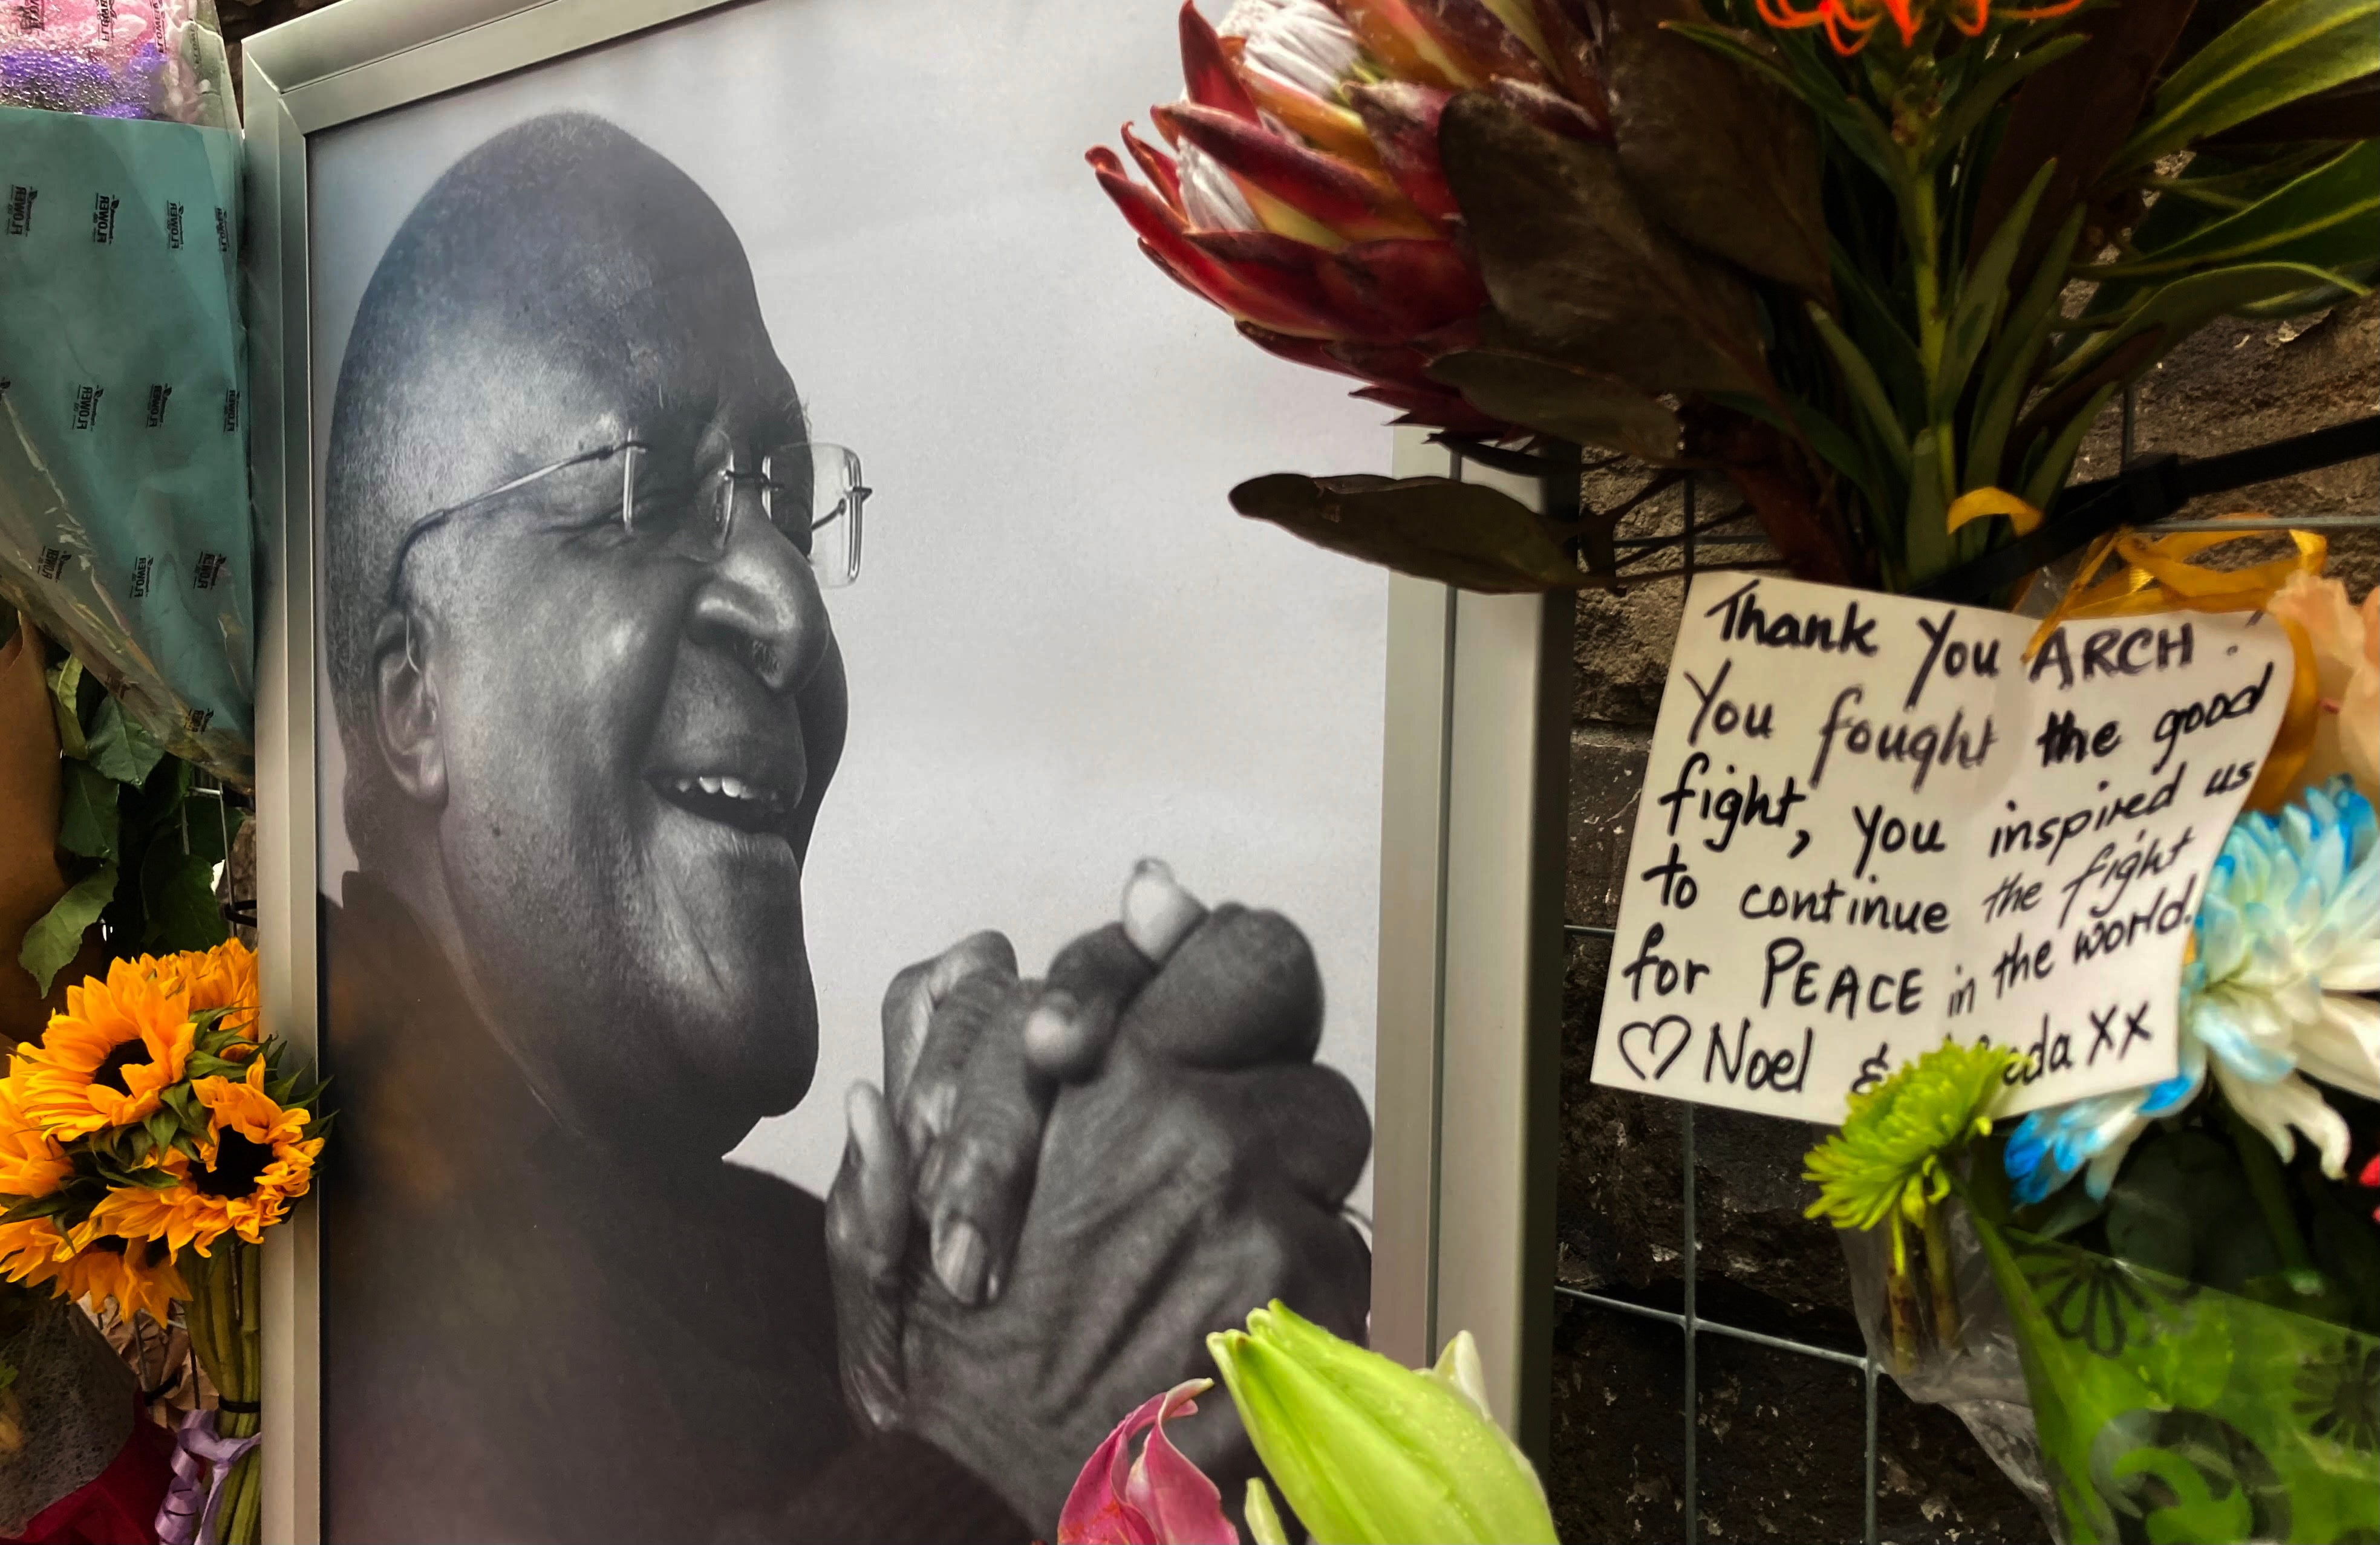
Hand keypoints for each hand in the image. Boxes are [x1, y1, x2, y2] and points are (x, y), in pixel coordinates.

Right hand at [824, 865, 1370, 1528]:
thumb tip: (1010, 943)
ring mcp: (1265, 1216)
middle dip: (1267, 1096)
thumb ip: (951, 1056)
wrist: (985, 1505)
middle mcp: (1199, 1126)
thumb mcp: (917, 1173)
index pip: (1250, 955)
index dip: (1245, 971)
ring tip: (1200, 1264)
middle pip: (1307, 1063)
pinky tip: (1223, 1333)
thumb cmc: (943, 1360)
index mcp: (1104, 1076)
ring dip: (1284, 1193)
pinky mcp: (1309, 1308)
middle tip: (1214, 1155)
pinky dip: (1301, 1290)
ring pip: (1332, 1159)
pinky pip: (1343, 1260)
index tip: (1223, 991)